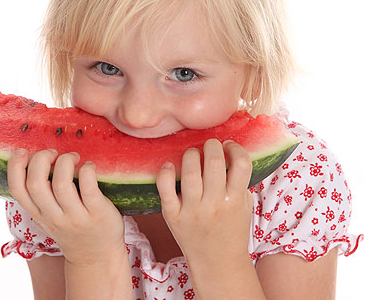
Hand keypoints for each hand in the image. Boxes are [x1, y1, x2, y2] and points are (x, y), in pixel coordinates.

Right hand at [7, 149, 125, 266]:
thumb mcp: (48, 217)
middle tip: (53, 153)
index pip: (17, 190)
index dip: (15, 166)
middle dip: (41, 159)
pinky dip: (87, 170)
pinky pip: (88, 187)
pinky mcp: (97, 213)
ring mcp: (76, 216)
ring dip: (66, 161)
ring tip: (74, 157)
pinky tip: (89, 166)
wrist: (96, 256)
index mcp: (38, 213)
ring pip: (62, 184)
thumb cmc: (72, 228)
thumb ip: (39, 196)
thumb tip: (32, 160)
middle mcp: (54, 216)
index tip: (23, 151)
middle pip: (36, 183)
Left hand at [156, 139, 252, 266]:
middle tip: (210, 146)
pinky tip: (169, 166)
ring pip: (189, 171)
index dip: (235, 148)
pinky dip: (165, 173)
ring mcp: (192, 211)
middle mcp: (214, 205)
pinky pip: (165, 189)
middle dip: (212, 145)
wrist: (217, 264)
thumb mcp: (244, 205)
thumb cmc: (231, 229)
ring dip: (191, 154)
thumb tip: (229, 149)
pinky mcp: (173, 216)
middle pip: (213, 162)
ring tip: (193, 155)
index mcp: (235, 200)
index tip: (228, 147)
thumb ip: (240, 180)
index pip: (241, 163)